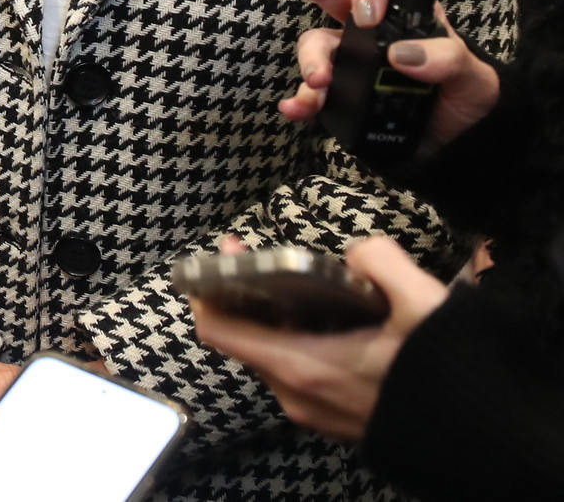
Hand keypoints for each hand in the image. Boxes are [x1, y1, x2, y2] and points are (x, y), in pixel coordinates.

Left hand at [192, 235, 447, 440]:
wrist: (488, 444)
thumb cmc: (449, 376)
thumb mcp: (421, 304)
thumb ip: (380, 261)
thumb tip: (358, 252)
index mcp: (301, 366)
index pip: (218, 330)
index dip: (207, 288)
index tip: (223, 253)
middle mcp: (297, 395)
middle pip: (245, 338)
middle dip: (247, 293)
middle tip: (264, 255)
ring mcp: (315, 412)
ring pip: (275, 355)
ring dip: (279, 318)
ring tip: (306, 283)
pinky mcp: (337, 420)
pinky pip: (301, 373)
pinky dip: (303, 341)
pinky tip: (337, 318)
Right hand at [258, 0, 498, 150]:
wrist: (457, 147)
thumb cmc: (466, 99)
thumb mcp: (473, 79)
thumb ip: (448, 59)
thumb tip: (403, 55)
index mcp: (405, 15)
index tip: (368, 14)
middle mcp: (371, 31)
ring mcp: (351, 61)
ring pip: (316, 45)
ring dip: (309, 61)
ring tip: (317, 84)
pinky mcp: (340, 95)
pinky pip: (310, 91)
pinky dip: (299, 100)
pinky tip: (296, 109)